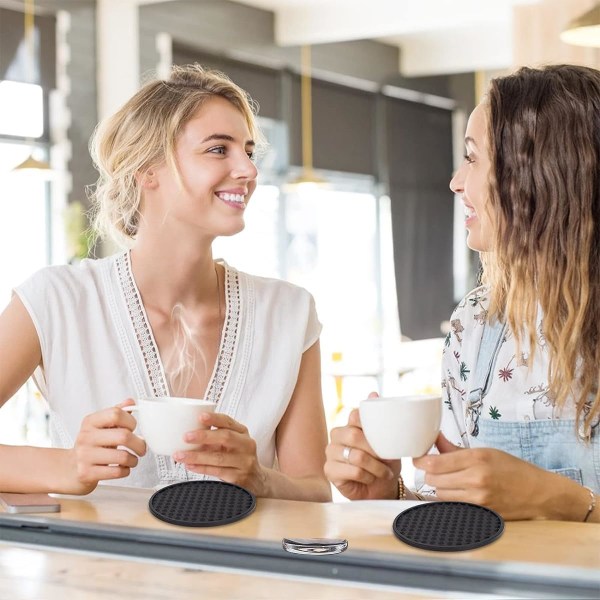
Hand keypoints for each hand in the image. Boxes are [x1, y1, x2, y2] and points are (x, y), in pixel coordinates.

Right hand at [70, 398, 146, 493]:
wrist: (70, 469)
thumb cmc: (91, 445)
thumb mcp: (101, 426)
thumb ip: (116, 412)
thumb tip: (131, 401)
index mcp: (90, 421)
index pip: (116, 414)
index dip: (131, 421)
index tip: (133, 428)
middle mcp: (86, 437)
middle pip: (123, 436)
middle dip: (139, 444)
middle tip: (141, 448)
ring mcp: (84, 456)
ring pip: (122, 456)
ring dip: (133, 460)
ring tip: (132, 459)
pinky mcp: (86, 473)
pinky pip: (116, 472)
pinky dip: (125, 471)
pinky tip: (122, 468)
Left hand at [173, 412, 266, 495]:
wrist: (256, 480)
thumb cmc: (238, 457)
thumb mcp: (233, 442)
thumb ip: (216, 436)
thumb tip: (189, 430)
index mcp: (242, 432)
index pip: (228, 422)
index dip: (214, 418)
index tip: (200, 416)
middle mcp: (246, 445)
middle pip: (225, 437)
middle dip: (204, 436)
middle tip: (186, 437)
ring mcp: (244, 462)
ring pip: (218, 457)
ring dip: (196, 456)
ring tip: (180, 455)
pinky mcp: (239, 477)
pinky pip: (217, 472)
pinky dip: (201, 468)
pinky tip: (190, 466)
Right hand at [325, 406, 398, 499]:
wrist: (383, 488)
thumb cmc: (384, 462)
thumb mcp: (387, 440)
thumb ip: (379, 419)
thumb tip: (373, 393)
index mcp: (349, 424)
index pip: (355, 416)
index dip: (370, 427)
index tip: (384, 440)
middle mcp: (337, 435)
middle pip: (353, 435)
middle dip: (375, 450)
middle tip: (387, 460)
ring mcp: (331, 452)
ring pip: (355, 455)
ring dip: (375, 467)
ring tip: (384, 473)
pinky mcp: (329, 470)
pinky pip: (352, 470)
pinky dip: (367, 477)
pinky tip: (370, 479)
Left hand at [414, 432, 550, 519]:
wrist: (540, 494)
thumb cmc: (513, 469)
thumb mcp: (485, 452)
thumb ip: (455, 449)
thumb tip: (433, 439)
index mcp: (477, 458)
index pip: (435, 463)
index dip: (420, 460)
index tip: (417, 458)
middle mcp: (476, 479)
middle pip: (433, 479)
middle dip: (430, 473)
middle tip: (436, 469)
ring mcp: (479, 499)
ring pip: (439, 494)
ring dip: (439, 488)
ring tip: (451, 481)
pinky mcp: (481, 514)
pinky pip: (452, 507)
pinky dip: (449, 500)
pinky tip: (457, 493)